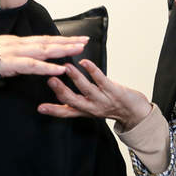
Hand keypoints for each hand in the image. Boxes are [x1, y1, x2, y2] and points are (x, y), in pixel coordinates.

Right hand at [0, 34, 88, 78]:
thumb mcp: (1, 55)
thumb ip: (15, 57)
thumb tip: (27, 61)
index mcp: (18, 42)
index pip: (43, 39)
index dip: (61, 39)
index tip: (76, 39)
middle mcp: (19, 44)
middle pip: (48, 41)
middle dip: (68, 41)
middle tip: (85, 41)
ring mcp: (15, 52)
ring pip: (44, 50)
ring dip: (63, 50)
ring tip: (78, 50)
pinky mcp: (11, 63)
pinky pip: (32, 65)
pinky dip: (47, 67)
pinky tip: (60, 69)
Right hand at [37, 59, 151, 130]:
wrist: (135, 113)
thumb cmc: (112, 107)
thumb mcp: (91, 109)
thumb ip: (75, 103)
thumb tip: (58, 94)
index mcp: (85, 111)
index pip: (66, 112)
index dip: (53, 110)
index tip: (40, 107)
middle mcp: (92, 107)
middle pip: (73, 100)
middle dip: (61, 91)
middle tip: (50, 80)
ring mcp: (103, 99)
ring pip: (86, 88)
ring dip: (75, 77)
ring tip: (66, 67)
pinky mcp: (114, 90)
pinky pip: (101, 79)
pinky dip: (92, 70)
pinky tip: (85, 62)